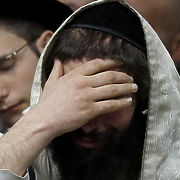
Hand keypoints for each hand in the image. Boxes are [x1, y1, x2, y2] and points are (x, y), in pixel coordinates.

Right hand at [0, 58, 137, 179]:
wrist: (45, 120)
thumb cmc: (47, 103)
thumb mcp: (51, 83)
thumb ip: (57, 70)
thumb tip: (58, 60)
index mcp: (74, 75)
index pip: (97, 64)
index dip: (111, 62)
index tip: (121, 63)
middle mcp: (83, 83)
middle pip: (109, 76)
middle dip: (123, 76)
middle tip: (131, 78)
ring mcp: (87, 97)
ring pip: (112, 89)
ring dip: (126, 88)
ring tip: (134, 88)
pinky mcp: (90, 110)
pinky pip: (110, 105)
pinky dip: (121, 102)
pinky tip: (128, 101)